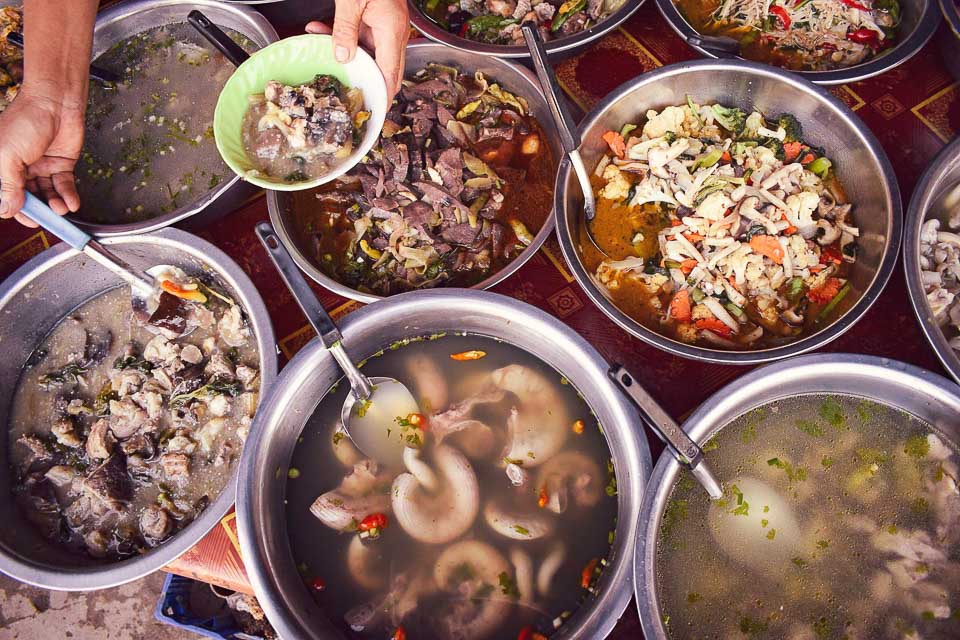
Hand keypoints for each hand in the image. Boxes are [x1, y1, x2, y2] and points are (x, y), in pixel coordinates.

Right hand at [0, 90, 83, 227]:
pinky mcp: (60, 164)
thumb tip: (6, 209)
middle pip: (28, 197)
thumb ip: (8, 185)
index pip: (6, 194)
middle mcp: (20, 168)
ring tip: (61, 209)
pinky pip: (63, 186)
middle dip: (39, 209)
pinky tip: (71, 204)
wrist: (55, 102)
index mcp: (1, 165)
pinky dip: (68, 196)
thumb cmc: (25, 121)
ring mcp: (41, 167)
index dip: (16, 209)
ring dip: (54, 204)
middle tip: (48, 218)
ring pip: (47, 194)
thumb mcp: (8, 156)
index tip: (28, 220)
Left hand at [306, 0, 409, 99]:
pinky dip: (345, 38)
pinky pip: (362, 37)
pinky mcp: (378, 18)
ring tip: (322, 49)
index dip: (383, 95)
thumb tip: (342, 56)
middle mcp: (394, 31)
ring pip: (369, 53)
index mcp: (392, 31)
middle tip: (347, 92)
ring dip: (347, 55)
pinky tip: (322, 30)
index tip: (376, 110)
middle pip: (384, 69)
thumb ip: (345, 28)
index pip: (390, 74)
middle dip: (365, 80)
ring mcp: (387, 25)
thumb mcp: (351, 0)